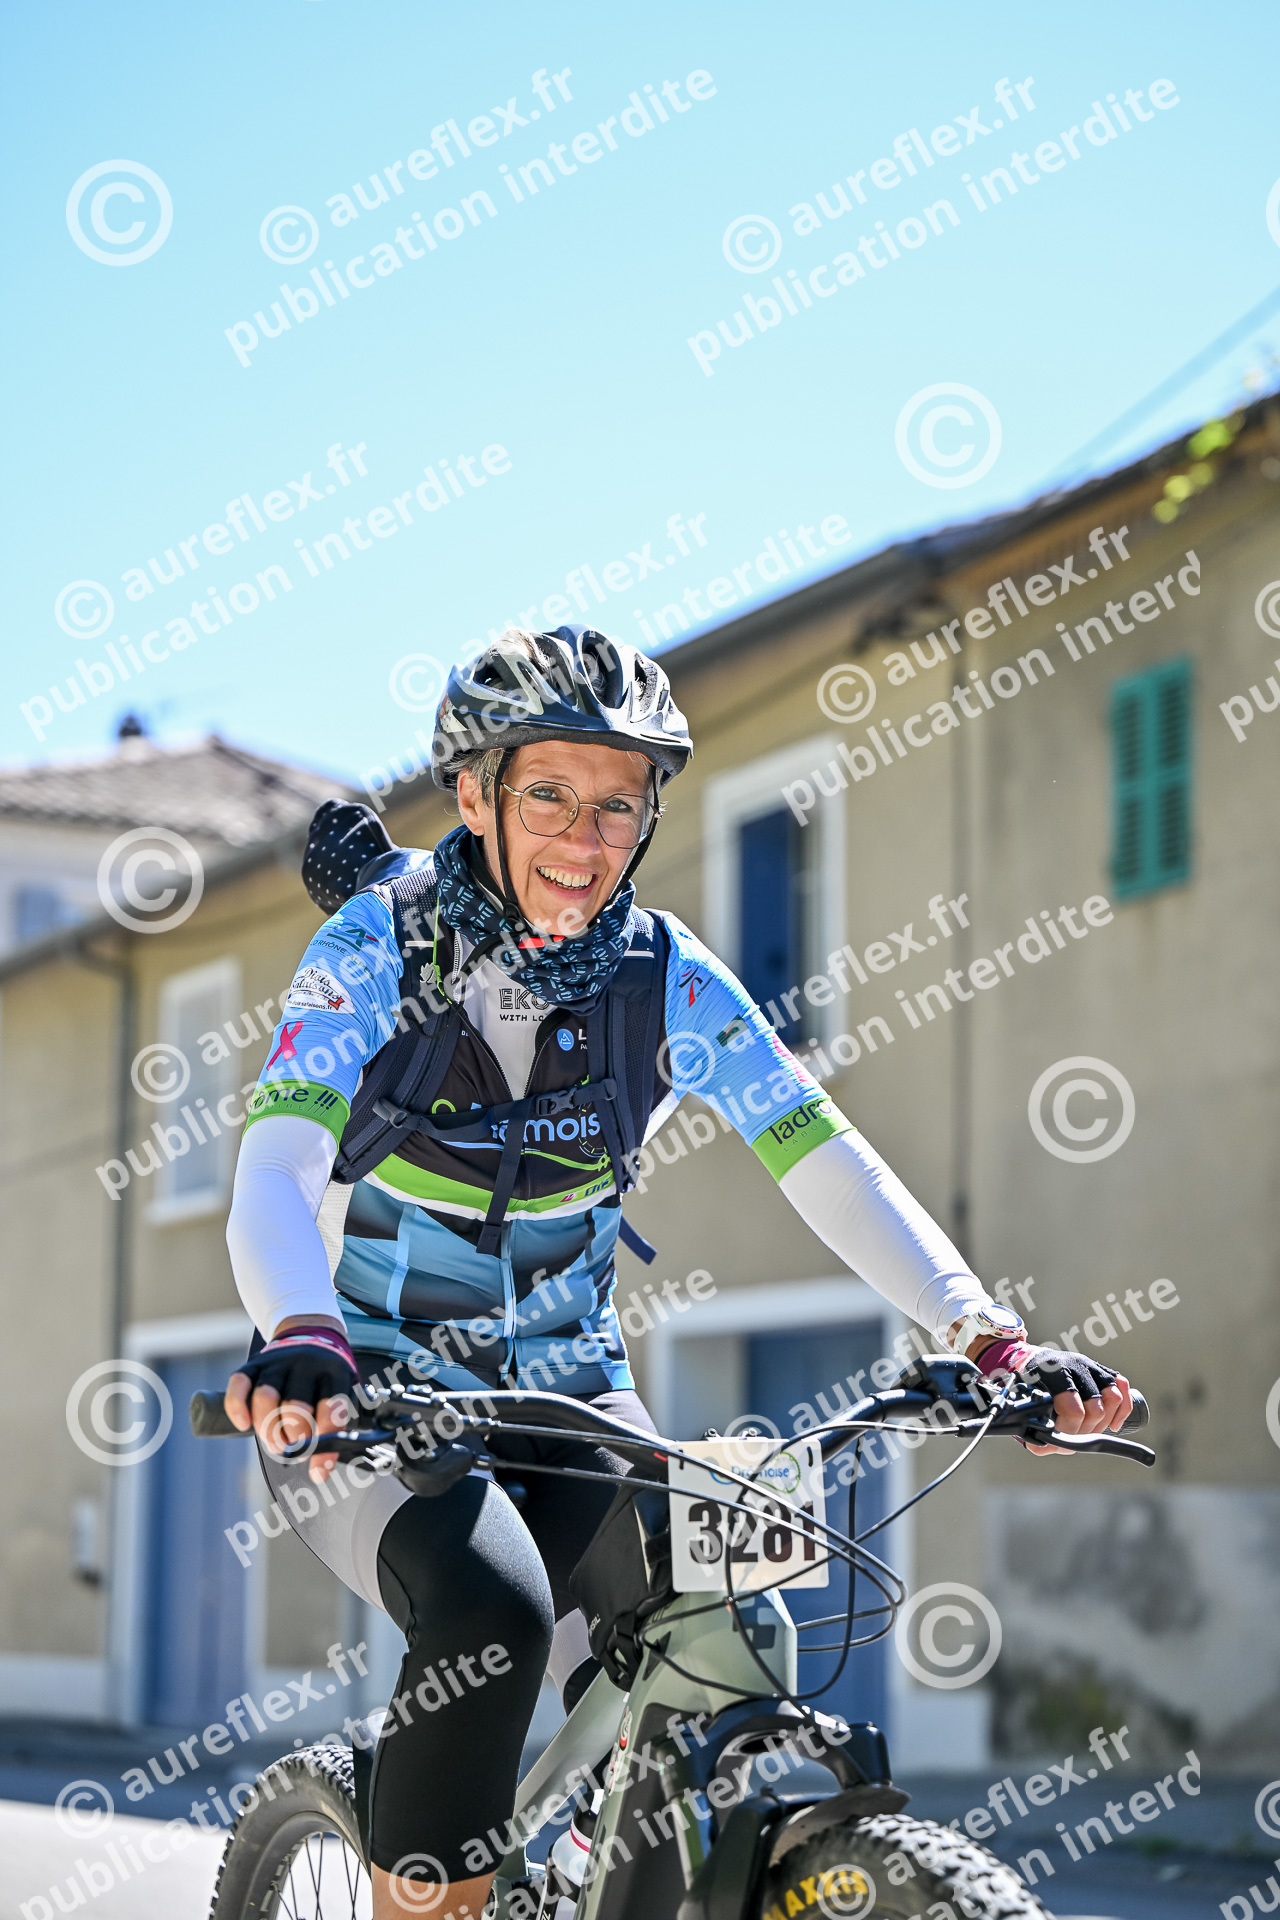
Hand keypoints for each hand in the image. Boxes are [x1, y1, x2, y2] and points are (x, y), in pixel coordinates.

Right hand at [224, 1316, 357, 1483]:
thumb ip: (336, 1425)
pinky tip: (243, 1424)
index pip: (331, 1409)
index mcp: (334, 1370)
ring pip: (266, 1397)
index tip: (318, 1470)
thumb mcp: (342, 1391)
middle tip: (292, 1450)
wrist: (310, 1332)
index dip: (324, 1446)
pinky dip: (237, 1407)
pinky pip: (239, 1384)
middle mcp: (306, 1363)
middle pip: (295, 1407)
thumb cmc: (326, 1375)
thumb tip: (321, 1471)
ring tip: (275, 1443)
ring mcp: (278, 1361)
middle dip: (293, 1440)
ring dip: (267, 1429)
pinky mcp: (254, 1363)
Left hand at [1015, 1346, 1132, 1456]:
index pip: (1073, 1409)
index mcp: (1055, 1372)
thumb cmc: (1028, 1378)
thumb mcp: (1023, 1397)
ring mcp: (1092, 1366)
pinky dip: (1123, 1409)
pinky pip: (1123, 1386)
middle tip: (1071, 1439)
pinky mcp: (1102, 1370)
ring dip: (1103, 1422)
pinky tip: (1113, 1423)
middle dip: (1084, 1432)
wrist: (1034, 1359)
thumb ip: (1031, 1422)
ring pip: (1113, 1397)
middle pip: (1096, 1408)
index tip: (1057, 1440)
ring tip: (1088, 1431)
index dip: (1068, 1431)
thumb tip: (1038, 1446)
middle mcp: (1077, 1366)